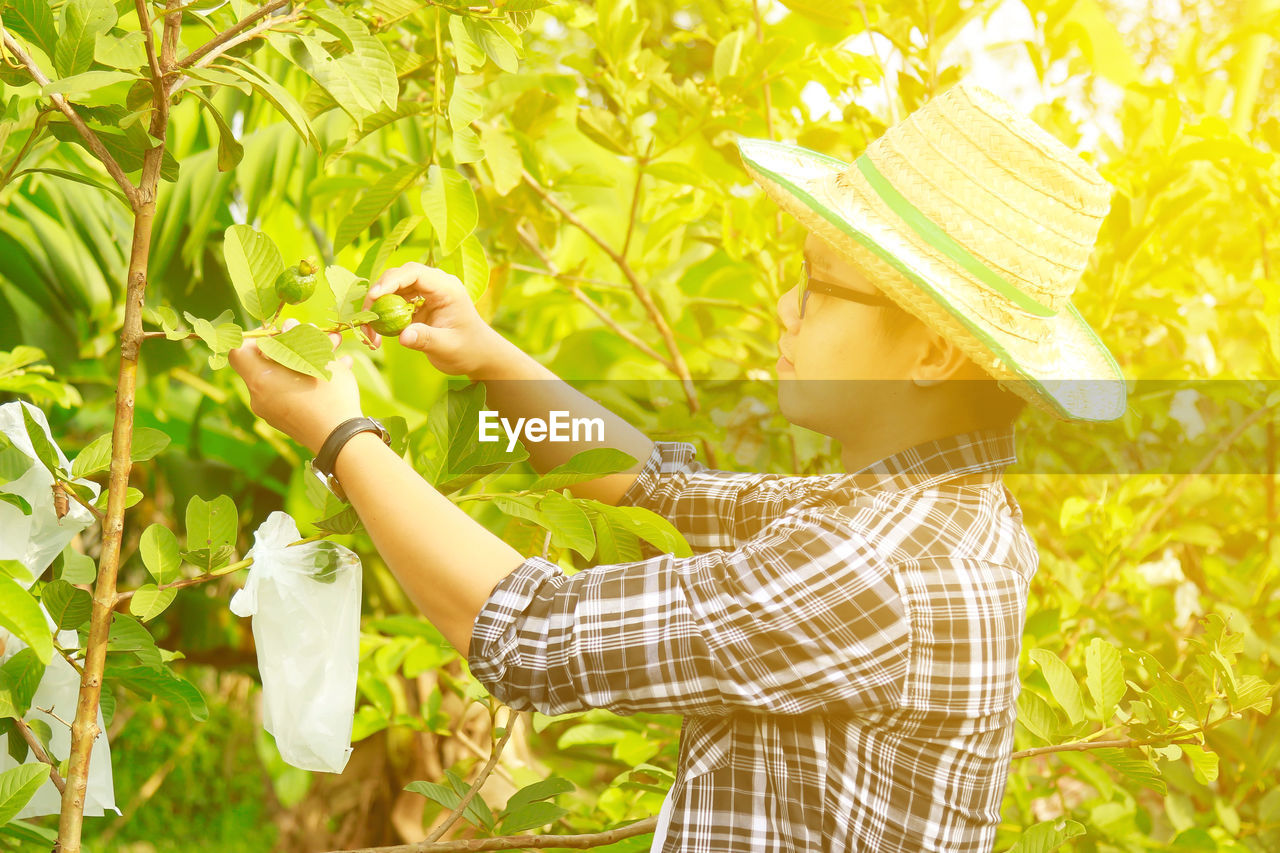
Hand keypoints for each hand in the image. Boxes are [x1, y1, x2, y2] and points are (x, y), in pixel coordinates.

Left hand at [228, 321, 361, 453]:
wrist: (342, 442)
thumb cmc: (329, 396)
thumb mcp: (318, 360)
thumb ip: (300, 339)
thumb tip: (288, 326)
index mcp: (260, 379)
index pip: (237, 352)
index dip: (254, 338)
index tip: (278, 334)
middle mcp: (259, 397)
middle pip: (266, 363)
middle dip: (293, 346)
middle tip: (317, 336)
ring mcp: (272, 412)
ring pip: (284, 377)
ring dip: (306, 361)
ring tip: (335, 352)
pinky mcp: (288, 422)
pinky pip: (292, 393)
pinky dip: (309, 381)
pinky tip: (339, 370)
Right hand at [364, 262, 510, 376]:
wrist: (478, 355)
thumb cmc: (469, 349)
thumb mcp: (448, 346)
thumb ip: (426, 339)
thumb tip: (403, 336)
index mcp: (447, 288)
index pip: (415, 273)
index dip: (392, 281)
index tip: (374, 296)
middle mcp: (435, 285)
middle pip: (399, 277)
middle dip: (379, 295)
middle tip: (366, 318)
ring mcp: (425, 294)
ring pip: (393, 290)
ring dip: (377, 309)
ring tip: (370, 334)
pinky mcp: (417, 305)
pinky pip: (394, 304)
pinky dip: (383, 317)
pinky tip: (377, 336)